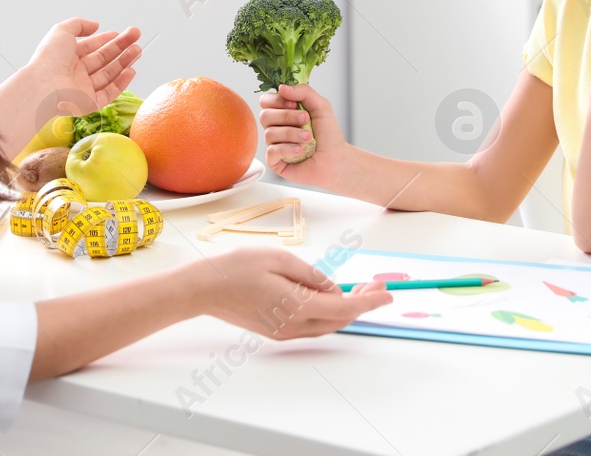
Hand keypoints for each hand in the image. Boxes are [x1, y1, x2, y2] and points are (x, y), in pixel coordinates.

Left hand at [0, 18, 141, 150]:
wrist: (44, 86)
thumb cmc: (49, 58)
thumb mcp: (62, 31)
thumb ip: (80, 24)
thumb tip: (96, 25)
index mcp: (68, 57)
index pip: (92, 47)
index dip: (107, 39)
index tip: (121, 33)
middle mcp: (76, 73)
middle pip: (104, 59)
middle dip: (121, 47)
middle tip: (136, 36)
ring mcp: (84, 89)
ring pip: (109, 75)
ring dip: (125, 62)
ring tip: (138, 50)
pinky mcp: (90, 104)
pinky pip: (109, 93)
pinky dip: (122, 83)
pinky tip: (131, 70)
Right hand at [192, 248, 391, 338]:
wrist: (203, 288)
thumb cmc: (236, 268)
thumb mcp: (279, 258)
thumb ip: (311, 275)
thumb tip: (332, 287)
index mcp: (296, 308)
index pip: (344, 307)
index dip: (369, 301)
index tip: (388, 294)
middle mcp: (293, 326)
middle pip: (339, 320)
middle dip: (361, 303)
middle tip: (375, 285)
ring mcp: (284, 332)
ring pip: (326, 325)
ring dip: (345, 309)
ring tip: (358, 288)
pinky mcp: (276, 331)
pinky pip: (311, 325)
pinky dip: (328, 312)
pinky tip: (330, 296)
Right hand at [259, 82, 347, 183]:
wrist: (336, 159)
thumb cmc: (328, 134)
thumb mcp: (321, 105)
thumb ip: (303, 91)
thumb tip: (281, 87)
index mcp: (283, 113)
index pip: (266, 101)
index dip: (277, 101)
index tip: (294, 104)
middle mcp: (276, 128)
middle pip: (265, 116)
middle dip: (287, 117)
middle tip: (306, 120)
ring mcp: (274, 145)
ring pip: (269, 134)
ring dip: (292, 134)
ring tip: (308, 138)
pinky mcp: (275, 162)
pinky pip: (271, 152)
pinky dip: (287, 149)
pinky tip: (300, 150)